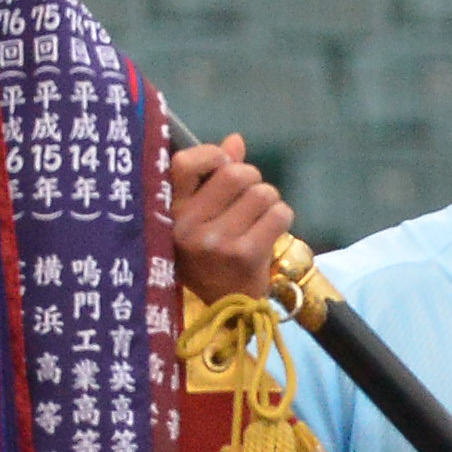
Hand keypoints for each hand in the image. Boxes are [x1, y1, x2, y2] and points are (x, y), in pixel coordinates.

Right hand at [172, 134, 296, 307]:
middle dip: (253, 180)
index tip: (224, 163)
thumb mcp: (200, 218)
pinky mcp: (245, 254)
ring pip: (263, 193)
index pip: (186, 163)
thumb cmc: (212, 256)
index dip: (213, 155)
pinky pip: (279, 214)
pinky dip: (282, 218)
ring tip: (259, 220)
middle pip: (237, 174)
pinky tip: (270, 233)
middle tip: (251, 199)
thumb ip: (214, 177)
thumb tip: (236, 141)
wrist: (227, 309)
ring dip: (270, 202)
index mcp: (170, 212)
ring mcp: (216, 241)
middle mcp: (187, 226)